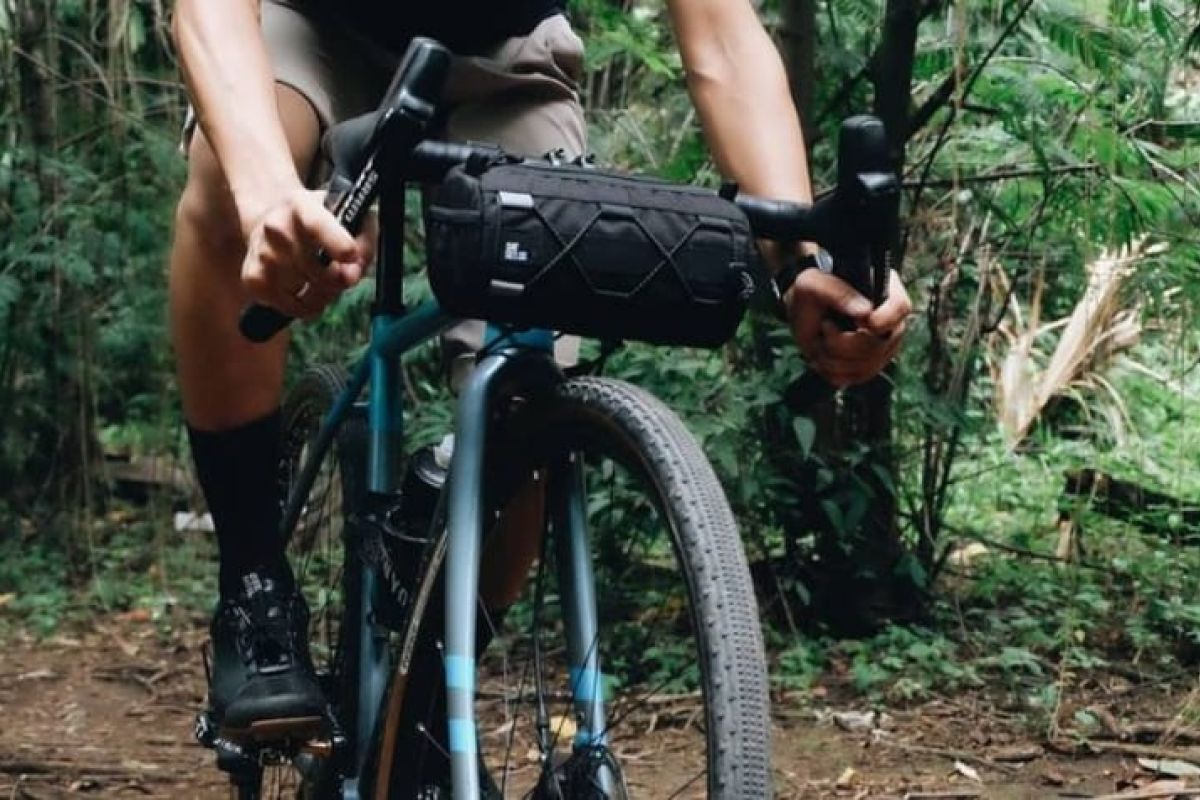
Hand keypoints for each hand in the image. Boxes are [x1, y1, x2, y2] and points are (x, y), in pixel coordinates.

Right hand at [240, 188, 373, 319]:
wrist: (274, 218)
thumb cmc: (320, 221)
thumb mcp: (349, 215)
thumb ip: (363, 241)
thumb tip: (353, 274)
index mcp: (301, 205)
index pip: (317, 225)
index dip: (337, 243)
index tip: (352, 256)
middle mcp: (275, 228)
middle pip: (319, 272)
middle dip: (339, 280)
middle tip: (340, 272)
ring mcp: (261, 254)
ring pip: (306, 293)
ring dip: (321, 294)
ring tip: (320, 278)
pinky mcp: (251, 279)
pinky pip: (289, 308)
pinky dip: (302, 306)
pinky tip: (302, 290)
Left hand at [784, 268, 910, 387]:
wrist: (801, 311)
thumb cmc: (810, 289)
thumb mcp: (815, 284)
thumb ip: (838, 293)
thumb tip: (864, 312)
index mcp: (883, 291)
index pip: (900, 307)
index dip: (886, 319)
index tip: (864, 323)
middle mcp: (889, 321)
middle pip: (882, 344)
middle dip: (845, 342)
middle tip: (824, 326)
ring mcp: (881, 346)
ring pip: (868, 366)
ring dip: (835, 358)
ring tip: (819, 340)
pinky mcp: (868, 365)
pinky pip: (856, 377)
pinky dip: (833, 371)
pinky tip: (822, 355)